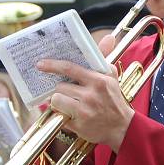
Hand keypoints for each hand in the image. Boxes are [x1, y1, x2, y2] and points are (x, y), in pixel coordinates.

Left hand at [38, 34, 133, 152]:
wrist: (122, 127)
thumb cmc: (114, 100)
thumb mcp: (111, 77)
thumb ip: (105, 57)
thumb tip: (109, 37)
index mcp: (98, 81)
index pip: (70, 69)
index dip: (53, 65)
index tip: (41, 64)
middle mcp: (91, 95)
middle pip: (60, 87)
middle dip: (61, 89)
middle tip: (69, 93)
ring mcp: (84, 111)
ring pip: (56, 101)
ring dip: (59, 102)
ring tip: (70, 104)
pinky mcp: (79, 126)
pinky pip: (59, 116)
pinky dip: (62, 115)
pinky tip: (72, 116)